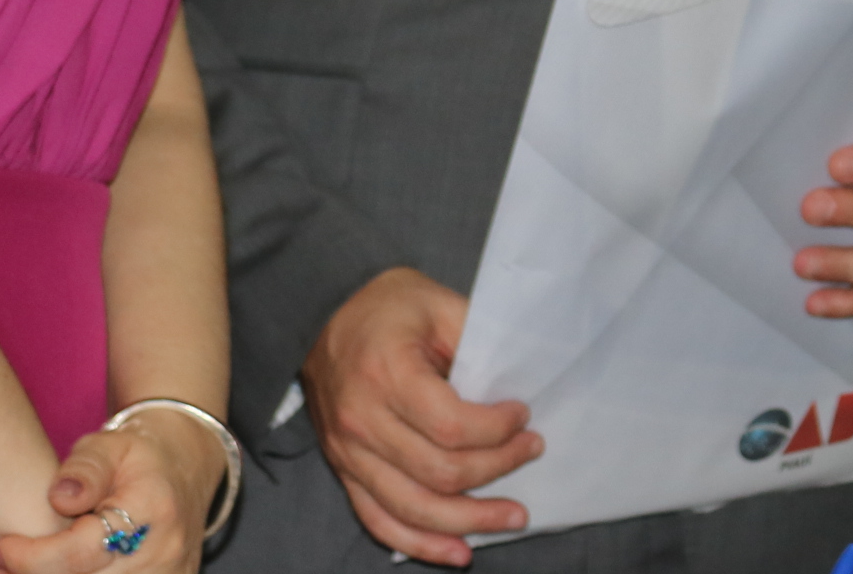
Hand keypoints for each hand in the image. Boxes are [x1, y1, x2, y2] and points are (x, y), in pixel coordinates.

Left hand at [0, 412, 220, 573]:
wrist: (185, 473)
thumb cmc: (137, 458)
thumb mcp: (111, 445)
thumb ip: (85, 468)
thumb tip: (60, 497)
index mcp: (154, 510)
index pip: (82, 552)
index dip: (32, 557)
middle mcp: (165, 554)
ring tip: (13, 571)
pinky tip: (50, 572)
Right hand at [302, 265, 540, 566]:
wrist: (321, 313)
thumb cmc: (386, 307)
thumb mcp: (438, 303)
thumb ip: (477, 340)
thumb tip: (519, 382)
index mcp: (386, 373)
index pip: (451, 426)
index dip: (497, 430)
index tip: (523, 415)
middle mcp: (362, 421)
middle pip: (439, 471)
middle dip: (496, 468)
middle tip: (531, 451)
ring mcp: (347, 453)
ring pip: (414, 508)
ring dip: (470, 520)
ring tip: (513, 517)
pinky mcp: (344, 471)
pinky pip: (380, 522)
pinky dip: (422, 543)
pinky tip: (460, 550)